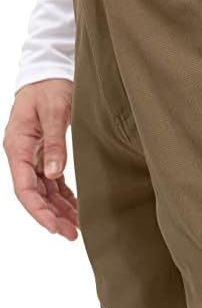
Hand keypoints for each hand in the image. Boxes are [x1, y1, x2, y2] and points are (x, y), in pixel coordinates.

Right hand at [4, 79, 77, 239]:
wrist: (50, 73)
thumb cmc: (50, 87)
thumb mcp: (55, 112)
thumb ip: (55, 143)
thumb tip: (54, 173)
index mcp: (17, 146)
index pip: (24, 188)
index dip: (39, 211)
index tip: (55, 228)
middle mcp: (22, 155)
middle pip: (35, 195)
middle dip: (52, 217)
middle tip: (73, 235)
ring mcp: (33, 157)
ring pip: (45, 192)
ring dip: (60, 211)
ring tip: (77, 228)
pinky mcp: (46, 156)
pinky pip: (54, 183)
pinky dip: (65, 197)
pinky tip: (76, 209)